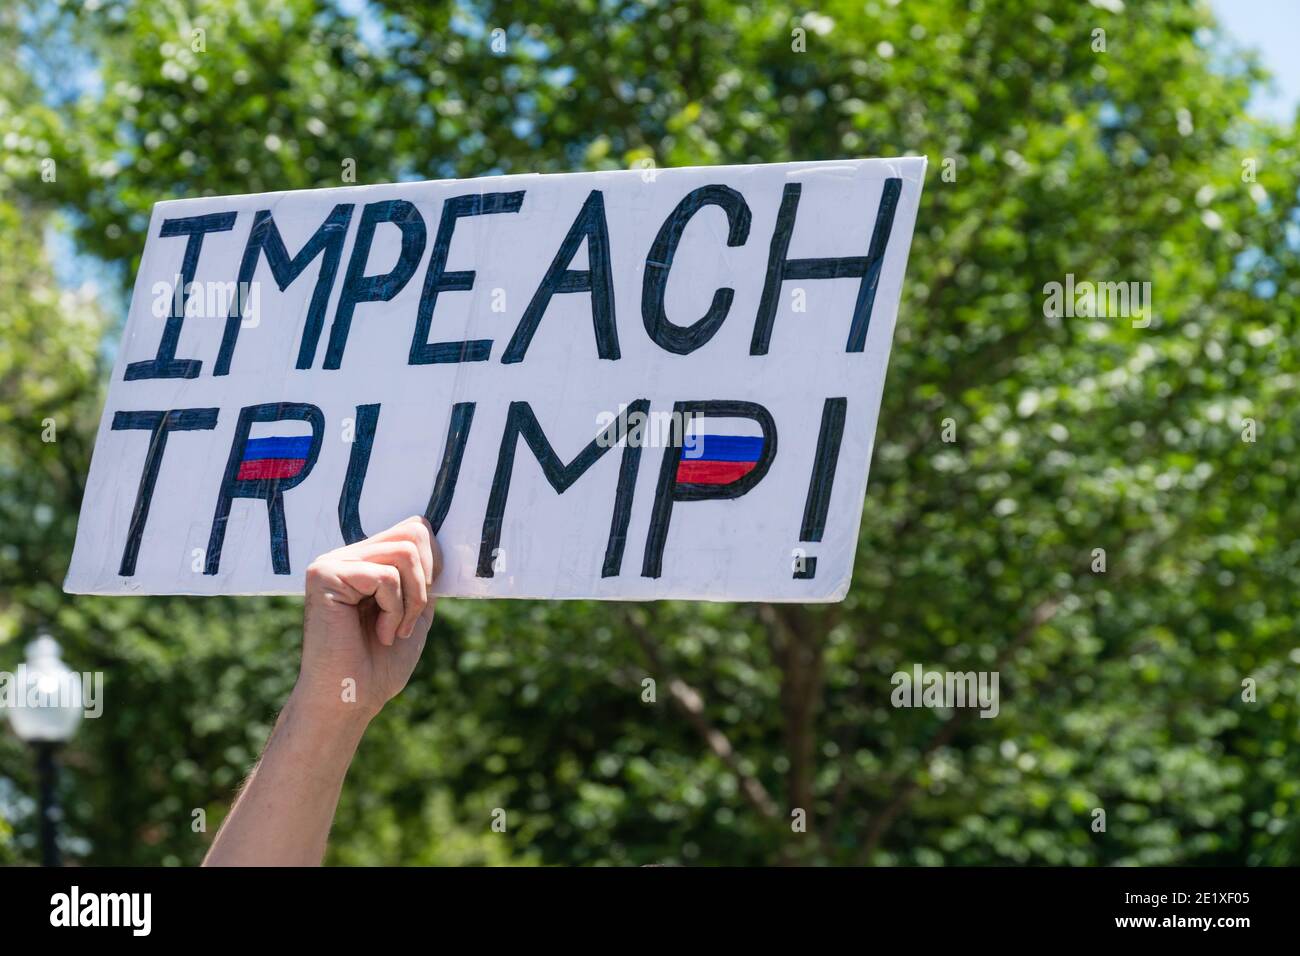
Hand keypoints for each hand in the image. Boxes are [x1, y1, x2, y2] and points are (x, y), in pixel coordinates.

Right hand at [296, 516, 441, 721]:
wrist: (351, 699)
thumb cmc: (380, 664)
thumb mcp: (414, 612)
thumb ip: (424, 577)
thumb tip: (444, 543)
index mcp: (366, 561)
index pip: (413, 529)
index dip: (434, 561)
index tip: (425, 601)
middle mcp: (346, 555)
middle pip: (414, 531)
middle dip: (426, 580)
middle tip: (410, 617)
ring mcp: (332, 563)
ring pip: (405, 553)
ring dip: (413, 600)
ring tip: (394, 630)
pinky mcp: (324, 575)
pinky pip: (385, 577)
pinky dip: (394, 611)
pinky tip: (380, 634)